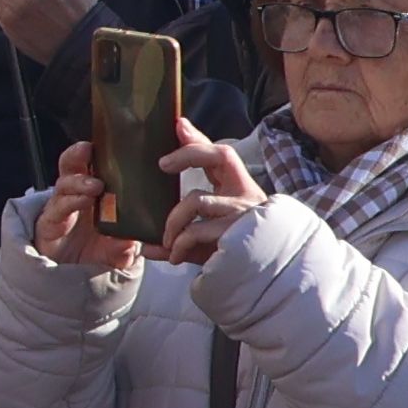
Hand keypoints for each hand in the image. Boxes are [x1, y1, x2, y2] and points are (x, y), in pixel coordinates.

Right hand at [23, 144, 143, 274]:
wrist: (75, 284)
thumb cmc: (98, 256)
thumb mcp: (123, 250)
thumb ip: (132, 242)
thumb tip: (139, 236)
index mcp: (94, 195)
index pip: (94, 166)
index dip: (98, 153)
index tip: (110, 141)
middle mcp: (76, 197)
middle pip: (71, 166)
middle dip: (77, 154)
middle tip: (88, 149)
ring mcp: (61, 209)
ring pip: (63, 184)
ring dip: (78, 181)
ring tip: (95, 185)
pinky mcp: (49, 225)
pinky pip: (58, 208)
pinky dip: (71, 201)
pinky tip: (84, 200)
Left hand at [151, 125, 263, 266]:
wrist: (263, 281)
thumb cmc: (232, 257)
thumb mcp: (204, 241)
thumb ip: (177, 239)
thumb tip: (144, 245)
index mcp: (240, 191)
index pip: (222, 155)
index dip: (200, 140)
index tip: (179, 126)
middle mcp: (246, 195)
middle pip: (221, 154)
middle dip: (189, 153)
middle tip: (163, 164)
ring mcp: (244, 212)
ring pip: (197, 200)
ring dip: (173, 222)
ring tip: (167, 241)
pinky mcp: (238, 232)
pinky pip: (196, 230)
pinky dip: (180, 244)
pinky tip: (175, 257)